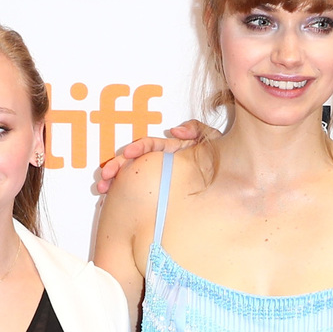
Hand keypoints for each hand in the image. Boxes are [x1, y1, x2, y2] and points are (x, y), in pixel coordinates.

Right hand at [92, 119, 212, 192]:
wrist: (229, 182)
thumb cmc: (220, 159)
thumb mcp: (212, 140)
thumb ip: (197, 130)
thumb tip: (175, 130)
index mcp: (170, 150)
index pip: (149, 146)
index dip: (138, 148)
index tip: (128, 153)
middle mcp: (160, 163)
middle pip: (133, 162)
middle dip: (117, 166)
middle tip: (105, 176)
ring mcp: (157, 177)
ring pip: (130, 177)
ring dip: (114, 181)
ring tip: (103, 189)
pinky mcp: (155, 192)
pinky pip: (135, 191)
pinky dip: (122, 195)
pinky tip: (110, 201)